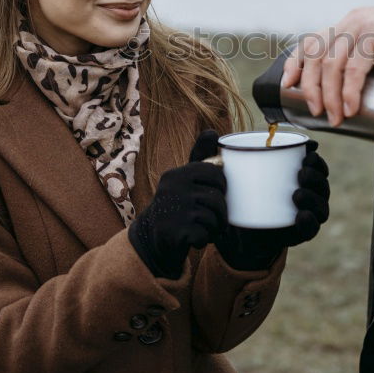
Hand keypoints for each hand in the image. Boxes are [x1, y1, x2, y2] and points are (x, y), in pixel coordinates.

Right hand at [127, 131, 227, 278]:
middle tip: (213, 218)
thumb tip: (212, 131)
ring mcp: (173, 209)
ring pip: (213, 218)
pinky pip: (204, 235)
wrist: (150, 239)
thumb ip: (200, 159)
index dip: (223, 186)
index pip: (215, 173)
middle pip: (217, 198)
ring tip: (205, 229)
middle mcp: (173, 188)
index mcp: (177, 174)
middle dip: (221, 212)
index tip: (217, 194)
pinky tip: (193, 239)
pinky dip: (203, 240)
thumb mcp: (184, 180)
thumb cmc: (176, 206)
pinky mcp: (173, 231)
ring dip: (214, 228)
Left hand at [216, 140, 330, 270]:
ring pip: (321, 202)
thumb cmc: (229, 196)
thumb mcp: (218, 176)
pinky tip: (301, 216)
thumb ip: (208, 155)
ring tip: (297, 193)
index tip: (308, 149)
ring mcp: (303, 213)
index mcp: (292, 172)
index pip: (312, 161)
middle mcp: (304, 191)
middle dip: (317, 173)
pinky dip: (310, 222)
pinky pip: (312, 228)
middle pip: (321, 179)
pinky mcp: (298, 233)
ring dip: (315, 196)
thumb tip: (211, 133)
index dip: (314, 154)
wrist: (230, 233)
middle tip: (301, 172)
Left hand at [282, 5, 373, 126]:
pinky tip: (352, 107)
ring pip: (331, 64)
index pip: (310, 42)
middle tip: (316, 111)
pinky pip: (355, 67)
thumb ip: (357, 65)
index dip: (295, 63)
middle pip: (315, 55)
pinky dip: (350, 90)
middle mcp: (349, 23)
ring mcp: (361, 26)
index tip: (289, 85)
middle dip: (311, 87)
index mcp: (346, 26)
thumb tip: (339, 98)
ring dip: (330, 95)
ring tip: (336, 116)